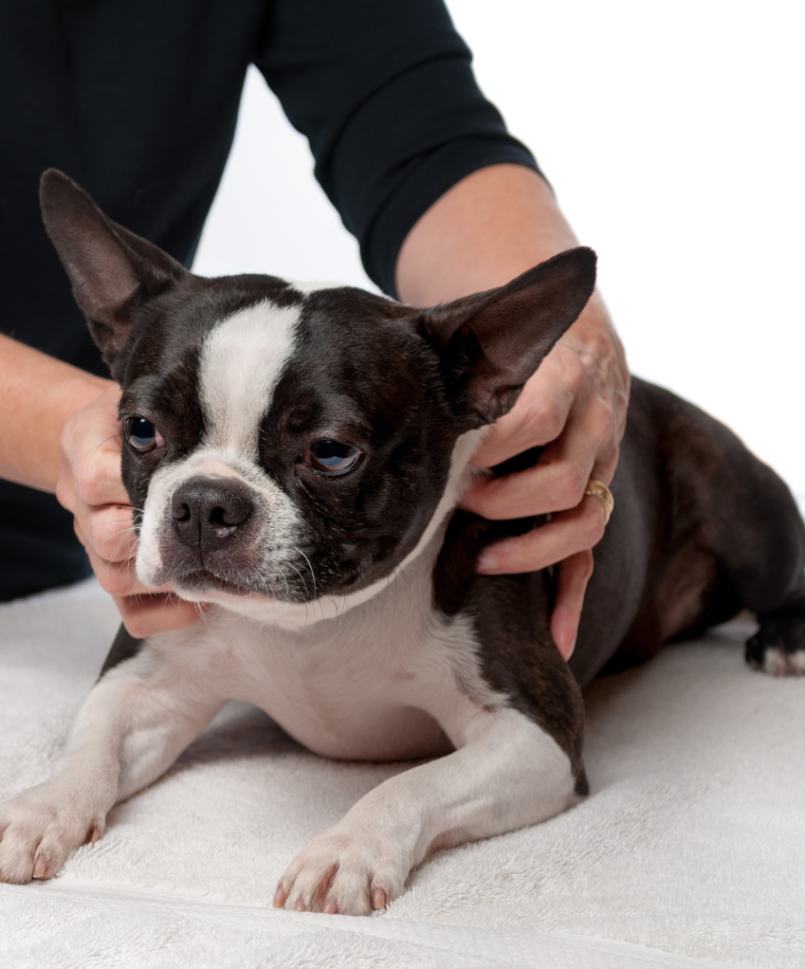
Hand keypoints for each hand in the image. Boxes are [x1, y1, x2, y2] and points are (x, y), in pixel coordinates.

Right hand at [56, 383, 201, 636]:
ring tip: (205, 559)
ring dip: (161, 575)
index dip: (134, 484)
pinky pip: (133, 614)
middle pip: (107, 537)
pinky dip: (167, 613)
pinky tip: (198, 597)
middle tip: (201, 524)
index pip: (95, 478)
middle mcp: (80, 501)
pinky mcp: (115, 576)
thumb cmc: (140, 417)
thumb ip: (154, 409)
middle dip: (155, 533)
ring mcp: (93, 544)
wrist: (112, 436)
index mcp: (81, 448)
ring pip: (115, 578)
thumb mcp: (137, 396)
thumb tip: (195, 411)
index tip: (177, 479)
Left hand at [460, 294, 628, 658]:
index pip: (536, 418)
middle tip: (459, 504)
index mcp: (563, 382)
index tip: (451, 460)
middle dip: (506, 502)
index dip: (491, 445)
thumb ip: (463, 375)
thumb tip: (380, 409)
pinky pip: (592, 557)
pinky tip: (555, 637)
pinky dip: (573, 600)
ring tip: (486, 562)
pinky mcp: (596, 504)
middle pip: (562, 480)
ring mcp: (601, 470)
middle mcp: (592, 427)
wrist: (580, 344)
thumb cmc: (515, 356)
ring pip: (586, 522)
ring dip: (534, 550)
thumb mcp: (496, 347)